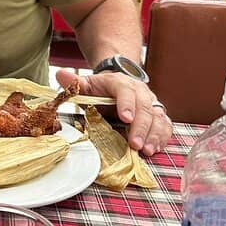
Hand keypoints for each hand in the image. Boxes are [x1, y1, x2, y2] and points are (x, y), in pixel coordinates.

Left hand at [55, 69, 170, 155]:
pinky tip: (156, 149)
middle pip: (145, 107)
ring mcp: (151, 103)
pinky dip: (163, 137)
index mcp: (121, 82)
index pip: (126, 91)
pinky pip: (165, 125)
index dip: (126, 104)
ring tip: (147, 150)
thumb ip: (75, 83)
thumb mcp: (87, 85)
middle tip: (135, 144)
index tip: (125, 118)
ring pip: (158, 117)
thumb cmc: (100, 90)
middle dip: (141, 127)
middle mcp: (140, 92)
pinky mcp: (158, 115)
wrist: (117, 85)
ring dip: (154, 135)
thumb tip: (60, 75)